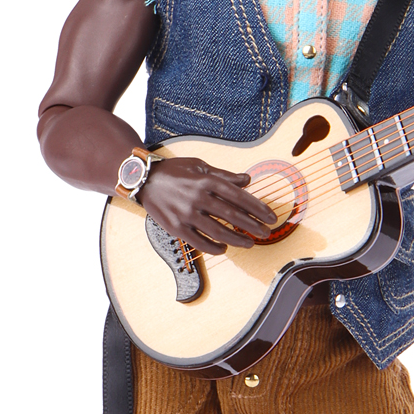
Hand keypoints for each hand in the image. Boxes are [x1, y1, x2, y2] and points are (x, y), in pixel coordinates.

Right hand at [140, 156, 277, 254]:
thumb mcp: (200, 165)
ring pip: (219, 232)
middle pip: (233, 216)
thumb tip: (247, 180)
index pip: (239, 196)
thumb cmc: (174, 171)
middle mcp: (198, 197)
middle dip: (253, 226)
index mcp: (206, 180)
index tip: (270, 217)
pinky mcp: (176, 227)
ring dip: (238, 240)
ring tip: (250, 243)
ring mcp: (187, 214)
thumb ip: (224, 175)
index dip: (258, 208)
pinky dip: (214, 247)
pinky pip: (200, 242)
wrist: (143, 179)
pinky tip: (225, 247)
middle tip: (266, 233)